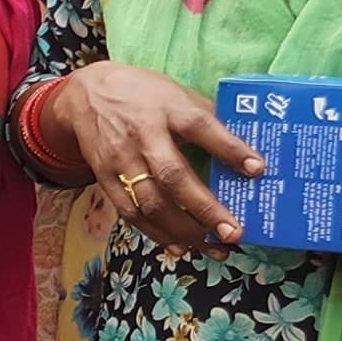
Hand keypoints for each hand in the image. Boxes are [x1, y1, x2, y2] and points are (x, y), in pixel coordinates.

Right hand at [52, 63, 258, 251]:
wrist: (83, 95)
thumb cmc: (141, 93)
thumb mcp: (175, 93)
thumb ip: (204, 117)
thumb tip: (244, 147)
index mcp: (167, 108)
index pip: (201, 127)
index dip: (229, 148)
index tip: (258, 169)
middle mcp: (143, 134)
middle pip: (173, 175)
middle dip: (205, 208)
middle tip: (234, 232)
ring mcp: (121, 158)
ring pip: (151, 202)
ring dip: (184, 230)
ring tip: (214, 247)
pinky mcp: (105, 177)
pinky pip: (130, 211)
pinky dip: (156, 233)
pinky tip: (180, 246)